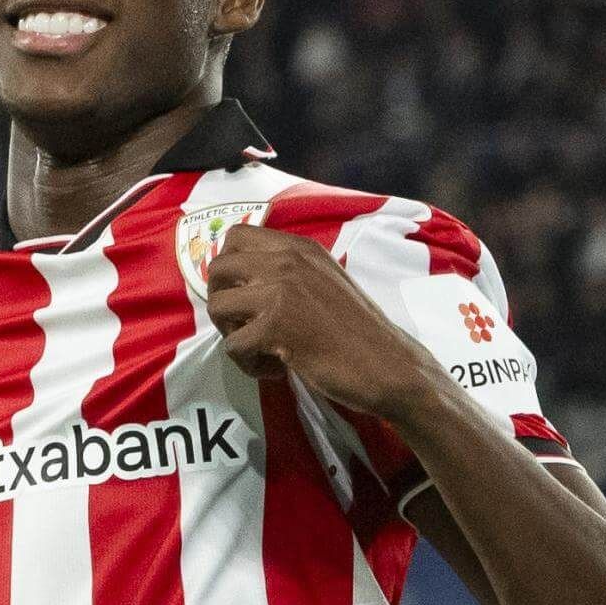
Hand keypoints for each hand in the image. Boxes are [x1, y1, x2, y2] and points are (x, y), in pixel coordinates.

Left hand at [205, 223, 443, 419]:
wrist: (388, 366)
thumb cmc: (357, 330)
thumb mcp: (323, 280)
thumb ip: (288, 271)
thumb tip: (240, 279)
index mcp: (299, 247)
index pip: (236, 236)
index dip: (228, 269)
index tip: (243, 296)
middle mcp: (287, 260)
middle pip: (217, 269)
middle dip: (222, 302)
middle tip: (246, 326)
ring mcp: (281, 291)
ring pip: (217, 307)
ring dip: (233, 335)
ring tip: (264, 349)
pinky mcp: (276, 326)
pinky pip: (232, 345)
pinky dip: (249, 365)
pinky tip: (277, 368)